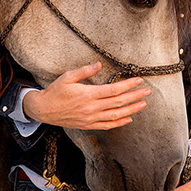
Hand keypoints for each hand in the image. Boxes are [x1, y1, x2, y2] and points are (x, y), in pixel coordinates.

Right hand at [22, 62, 150, 129]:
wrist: (44, 110)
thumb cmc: (55, 91)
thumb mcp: (68, 77)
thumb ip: (84, 71)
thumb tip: (99, 64)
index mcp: (88, 94)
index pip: (114, 90)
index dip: (128, 85)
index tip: (139, 81)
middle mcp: (92, 108)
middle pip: (118, 102)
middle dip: (135, 96)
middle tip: (147, 92)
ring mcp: (91, 118)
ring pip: (116, 115)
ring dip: (131, 110)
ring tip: (143, 105)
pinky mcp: (88, 125)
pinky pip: (107, 125)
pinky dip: (119, 123)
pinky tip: (129, 119)